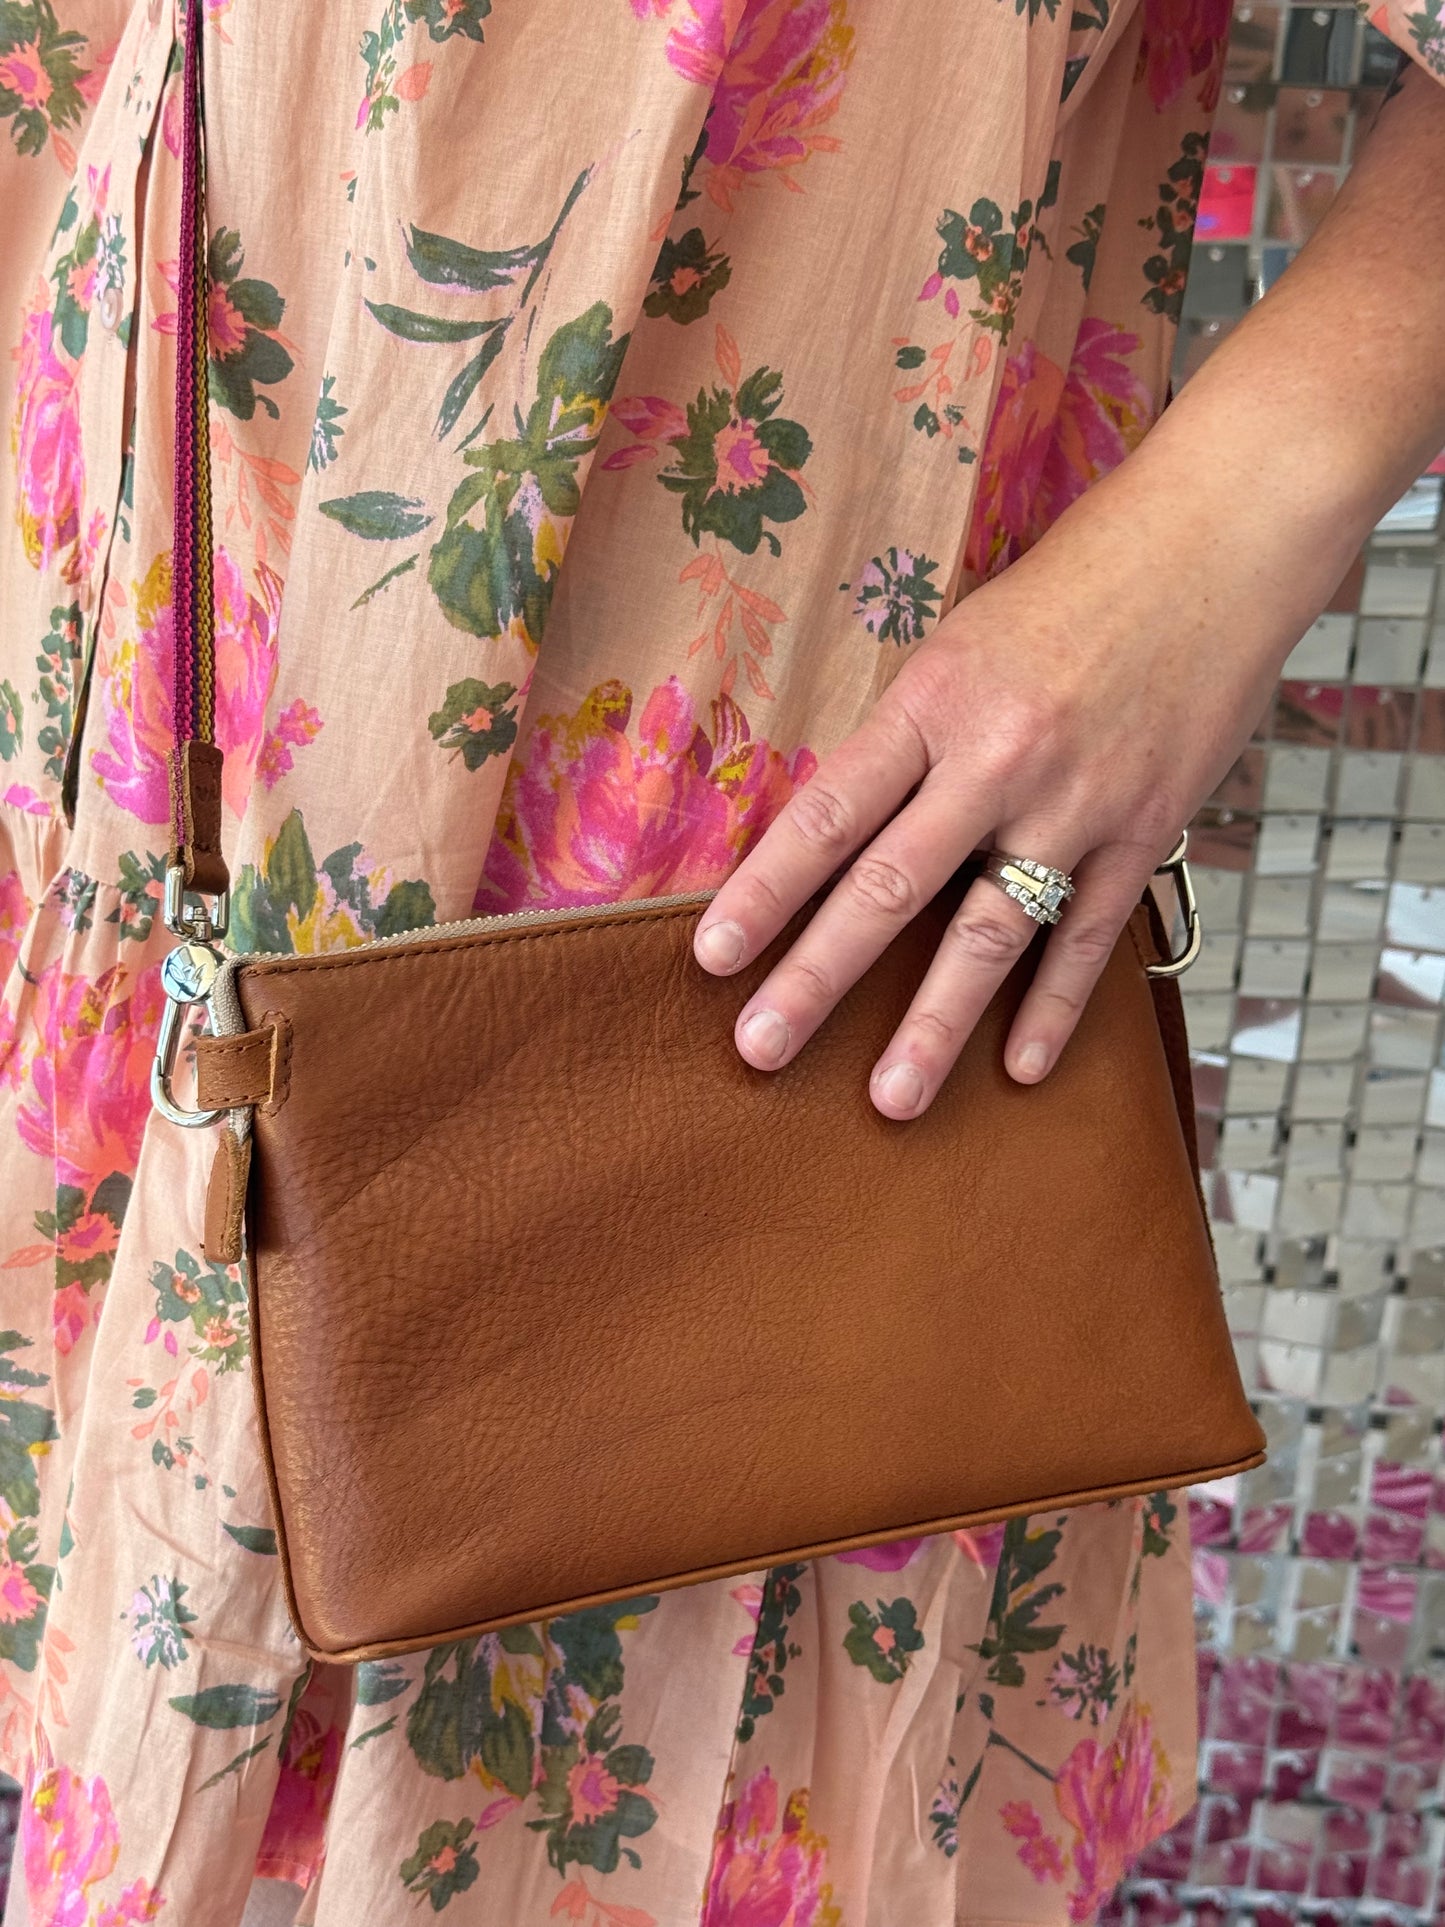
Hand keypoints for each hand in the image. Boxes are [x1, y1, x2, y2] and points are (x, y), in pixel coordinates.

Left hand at [692, 67, 1444, 1118]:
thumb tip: (840, 830)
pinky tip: (1021, 1068)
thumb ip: (908, 737)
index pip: (827, 814)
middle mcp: (997, 758)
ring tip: (890, 1099)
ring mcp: (1076, 803)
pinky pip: (1089, 938)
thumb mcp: (961, 642)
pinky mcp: (1144, 830)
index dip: (765, 891)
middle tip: (759, 1050)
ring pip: (991, 935)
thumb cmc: (1074, 584)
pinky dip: (1055, 1008)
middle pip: (890, 889)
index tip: (711, 956)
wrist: (1217, 543)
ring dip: (934, 1025)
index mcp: (932, 700)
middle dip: (817, 979)